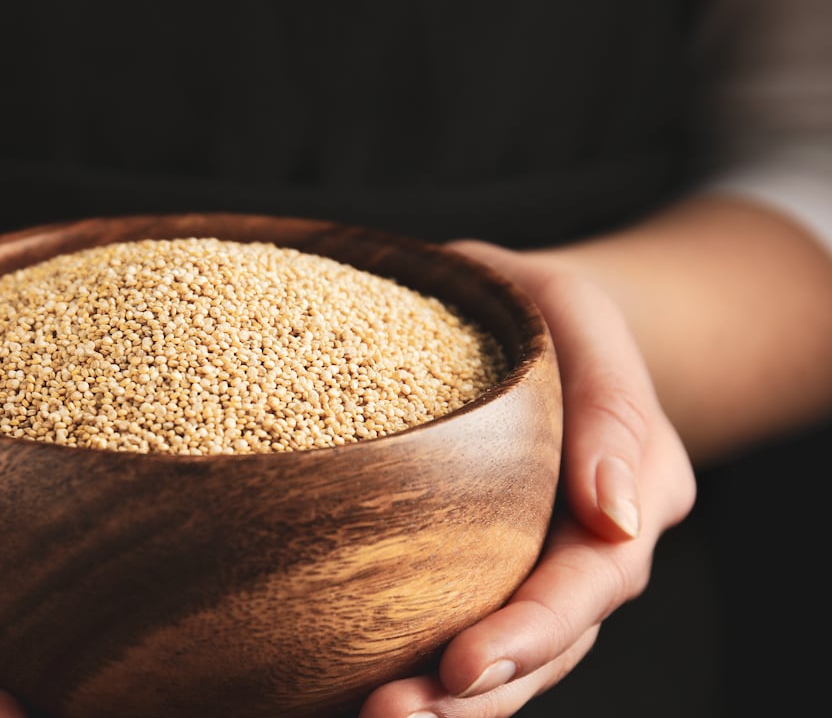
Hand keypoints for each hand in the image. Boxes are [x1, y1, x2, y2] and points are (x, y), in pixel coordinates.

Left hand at [359, 240, 695, 717]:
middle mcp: (596, 543)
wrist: (525, 319)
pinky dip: (421, 665)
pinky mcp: (487, 569)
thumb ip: (610, 404)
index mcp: (635, 486)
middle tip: (396, 715)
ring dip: (449, 701)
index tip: (463, 662)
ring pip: (510, 655)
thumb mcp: (577, 315)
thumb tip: (619, 517)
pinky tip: (350, 693)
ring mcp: (542, 562)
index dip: (534, 630)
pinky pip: (465, 626)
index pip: (594, 579)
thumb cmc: (542, 309)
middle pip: (551, 642)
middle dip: (480, 690)